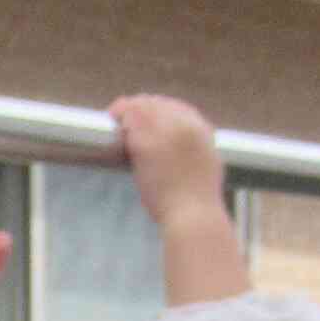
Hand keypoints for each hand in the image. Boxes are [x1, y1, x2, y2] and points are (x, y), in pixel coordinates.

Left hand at [96, 93, 225, 228]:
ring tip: (114, 113)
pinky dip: (119, 116)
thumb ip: (195, 151)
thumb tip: (180, 151)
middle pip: (158, 104)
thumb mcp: (207, 167)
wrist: (193, 216)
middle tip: (122, 112)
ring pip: (141, 108)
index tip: (145, 112)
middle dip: (139, 106)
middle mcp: (185, 126)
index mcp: (202, 131)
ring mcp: (166, 133)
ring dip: (126, 108)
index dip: (159, 107)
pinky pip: (129, 122)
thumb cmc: (198, 203)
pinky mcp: (146, 144)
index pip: (178, 107)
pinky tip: (112, 119)